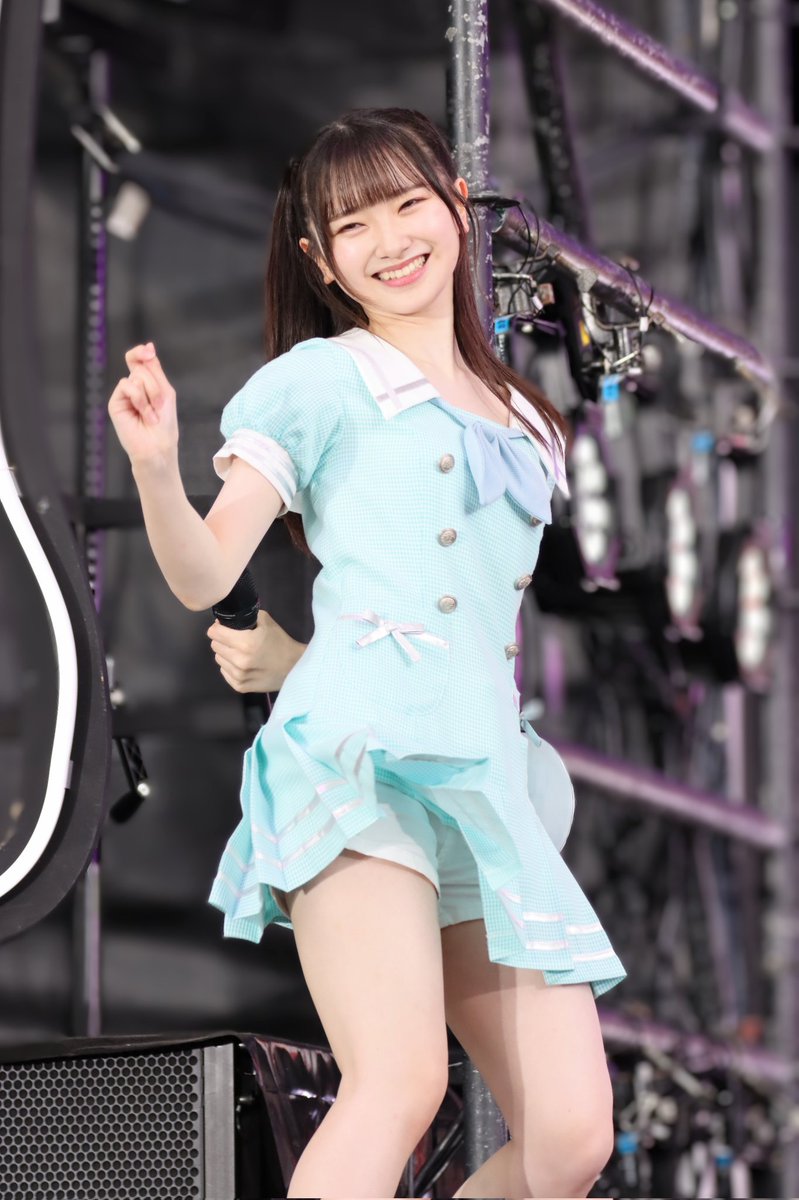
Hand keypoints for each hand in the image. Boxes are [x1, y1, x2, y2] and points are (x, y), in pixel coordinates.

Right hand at [108, 342, 178, 467]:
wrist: (157, 446)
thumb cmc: (165, 423)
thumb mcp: (165, 391)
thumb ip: (154, 369)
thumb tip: (148, 346)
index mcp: (147, 383)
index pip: (140, 360)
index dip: (142, 353)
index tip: (149, 351)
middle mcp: (134, 387)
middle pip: (142, 368)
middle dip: (155, 386)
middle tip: (160, 406)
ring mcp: (124, 395)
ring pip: (136, 376)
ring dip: (150, 394)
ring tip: (152, 414)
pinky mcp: (115, 403)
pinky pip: (126, 385)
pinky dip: (139, 399)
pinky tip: (143, 414)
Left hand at [207, 609, 306, 692]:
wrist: (295, 667)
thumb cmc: (281, 643)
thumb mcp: (266, 621)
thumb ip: (245, 617)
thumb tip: (224, 621)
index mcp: (245, 643)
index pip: (214, 633)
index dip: (217, 628)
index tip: (223, 628)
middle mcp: (239, 660)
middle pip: (215, 646)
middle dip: (222, 640)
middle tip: (235, 640)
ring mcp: (239, 676)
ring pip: (218, 659)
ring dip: (226, 654)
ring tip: (240, 653)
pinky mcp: (240, 687)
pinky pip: (224, 672)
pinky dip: (230, 667)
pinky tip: (243, 664)